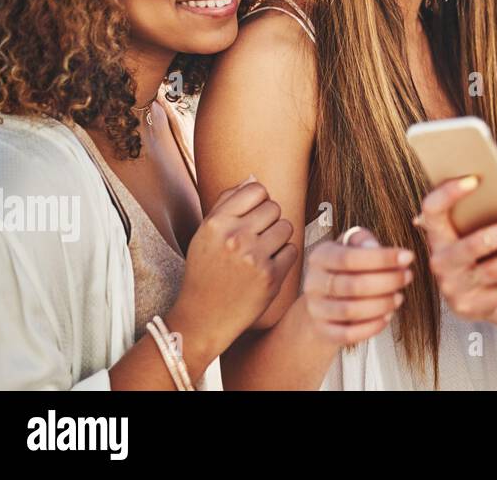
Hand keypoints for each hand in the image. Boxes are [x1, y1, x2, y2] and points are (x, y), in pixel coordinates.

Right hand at [168, 176, 297, 364]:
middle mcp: (235, 237)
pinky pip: (293, 250)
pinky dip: (284, 257)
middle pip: (275, 207)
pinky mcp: (272, 276)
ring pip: (287, 227)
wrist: (203, 317)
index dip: (258, 201)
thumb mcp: (205, 234)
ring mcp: (254, 257)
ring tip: (262, 252)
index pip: (256, 190)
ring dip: (278, 238)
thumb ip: (227, 203)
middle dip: (269, 221)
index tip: (252, 216)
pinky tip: (267, 267)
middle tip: (256, 238)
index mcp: (216, 223)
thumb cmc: (205, 271)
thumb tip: (253, 178)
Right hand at [300, 227, 414, 345]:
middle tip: (408, 276)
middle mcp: (313, 283)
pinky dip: (372, 327)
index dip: (382, 258)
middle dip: (387, 281)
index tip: (408, 256)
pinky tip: (388, 315)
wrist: (323, 299)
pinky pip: (348, 334)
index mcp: (320, 256)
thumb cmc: (345, 267)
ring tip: (399, 297)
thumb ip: (363, 241)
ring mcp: (315, 309)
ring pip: (351, 311)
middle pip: (353, 285)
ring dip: (382, 304)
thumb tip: (374, 246)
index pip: (350, 257)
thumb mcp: (351, 246)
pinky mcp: (322, 331)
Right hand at [416, 177, 496, 321]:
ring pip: (494, 270)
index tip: (475, 179)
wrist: (465, 293)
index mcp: (436, 235)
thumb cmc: (472, 245)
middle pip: (475, 244)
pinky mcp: (474, 306)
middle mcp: (440, 262)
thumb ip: (475, 212)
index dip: (449, 193)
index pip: (432, 209)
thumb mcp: (465, 230)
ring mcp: (455, 287)